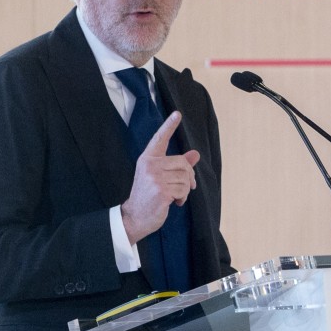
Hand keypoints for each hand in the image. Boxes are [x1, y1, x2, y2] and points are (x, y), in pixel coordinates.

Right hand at [120, 111, 200, 243]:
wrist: (135, 216)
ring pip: (186, 178)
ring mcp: (155, 178)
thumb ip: (177, 165)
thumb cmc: (148, 196)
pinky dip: (183, 198)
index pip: (160, 139)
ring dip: (185, 190)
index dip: (169, 126)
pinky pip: (184, 190)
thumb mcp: (159, 177)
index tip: (177, 114)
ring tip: (174, 196)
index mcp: (148, 159)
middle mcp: (150, 165)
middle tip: (185, 187)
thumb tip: (195, 154)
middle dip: (189, 176)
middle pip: (183, 163)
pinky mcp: (161, 190)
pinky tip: (173, 202)